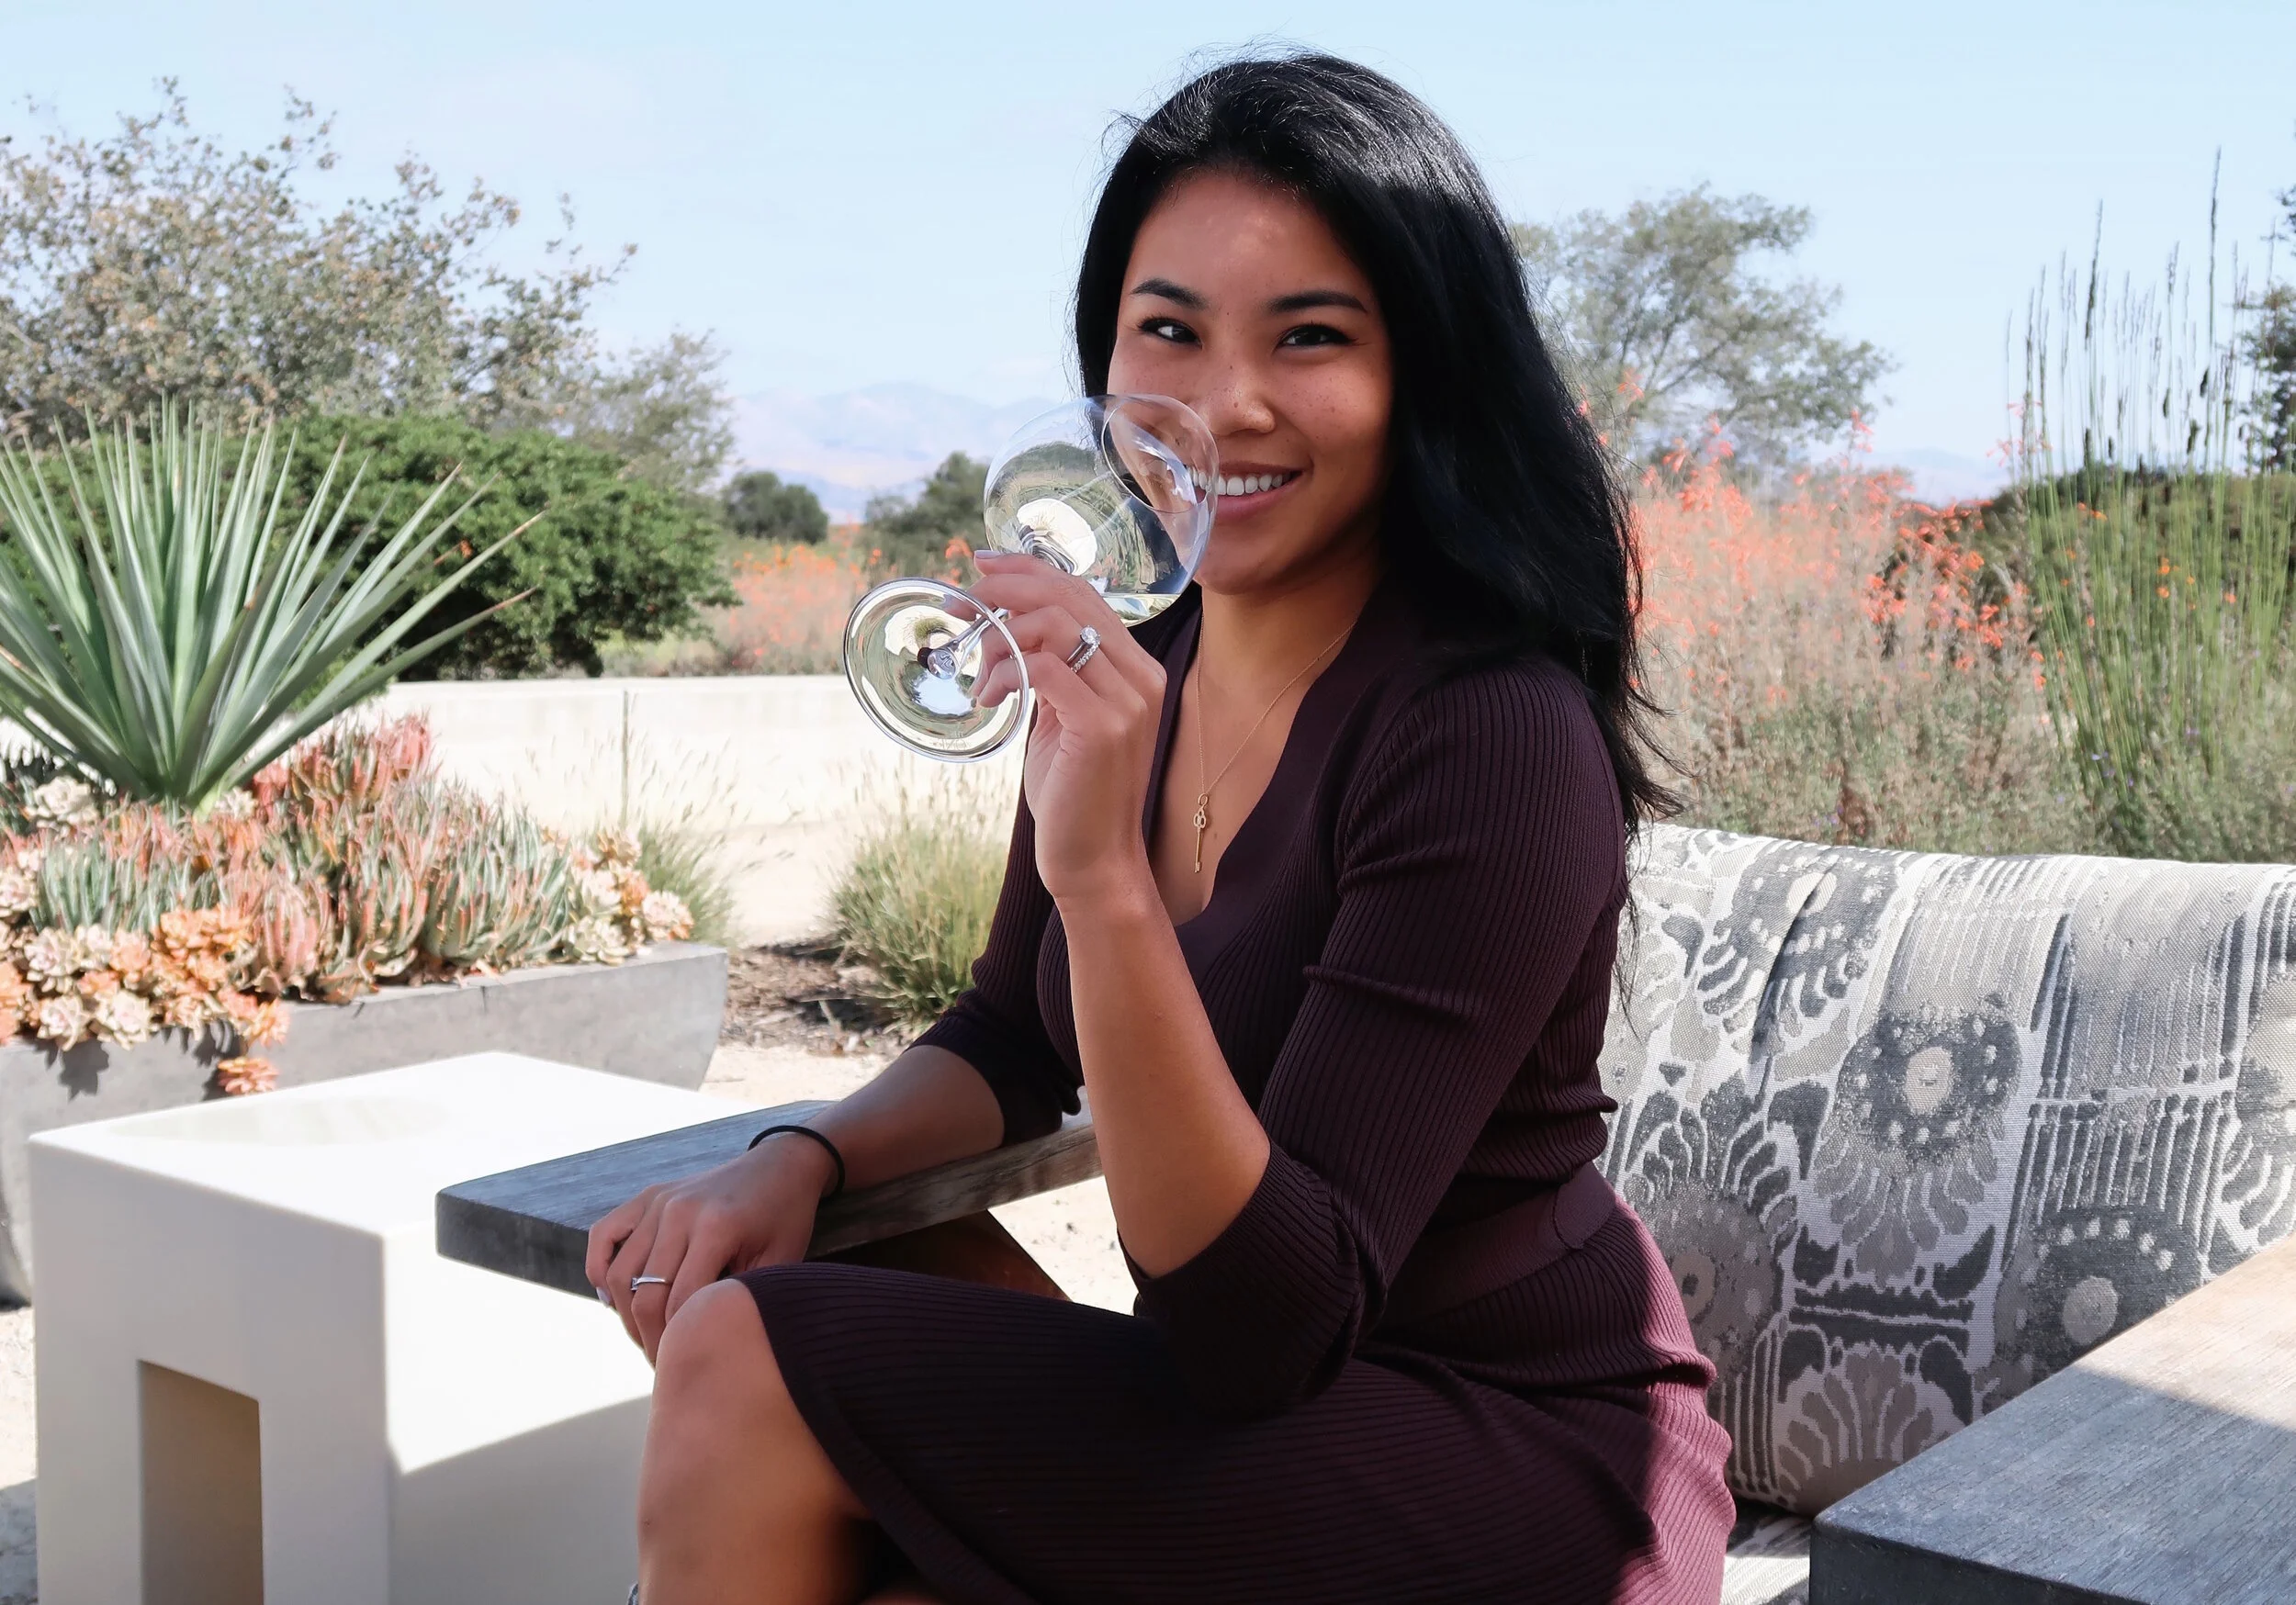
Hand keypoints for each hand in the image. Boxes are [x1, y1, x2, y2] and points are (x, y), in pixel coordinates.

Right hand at [584, 1133, 836, 1363]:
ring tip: (647, 1337)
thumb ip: (740, 1300)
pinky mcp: (648, 1196)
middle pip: (644, 1294)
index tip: (685, 1370)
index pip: (679, 1304)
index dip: (677, 1345)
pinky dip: (598, 1269)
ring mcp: (659, 1201)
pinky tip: (614, 1299)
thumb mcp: (779, 1264)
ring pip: (618, 1273)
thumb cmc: (786, 1220)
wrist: (781, 1165)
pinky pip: (604, 1235)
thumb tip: (702, 1345)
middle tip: (664, 1364)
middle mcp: (679, 1212)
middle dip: (650, 1339)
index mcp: (716, 1228)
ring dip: (625, 1315)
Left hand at [969, 551, 1165, 903]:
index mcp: (1135, 669)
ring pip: (1056, 624)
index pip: (1082, 593)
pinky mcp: (1102, 726)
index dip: (1029, 570)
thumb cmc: (1073, 795)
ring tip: (979, 674)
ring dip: (1001, 638)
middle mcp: (1140, 676)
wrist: (1095, 861)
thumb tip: (1009, 634)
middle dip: (1005, 591)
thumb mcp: (1063, 720)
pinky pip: (1044, 668)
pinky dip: (1006, 673)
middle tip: (959, 606)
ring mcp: (1126, 700)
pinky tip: (991, 698)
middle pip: (1069, 596)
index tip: (981, 567)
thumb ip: (1053, 674)